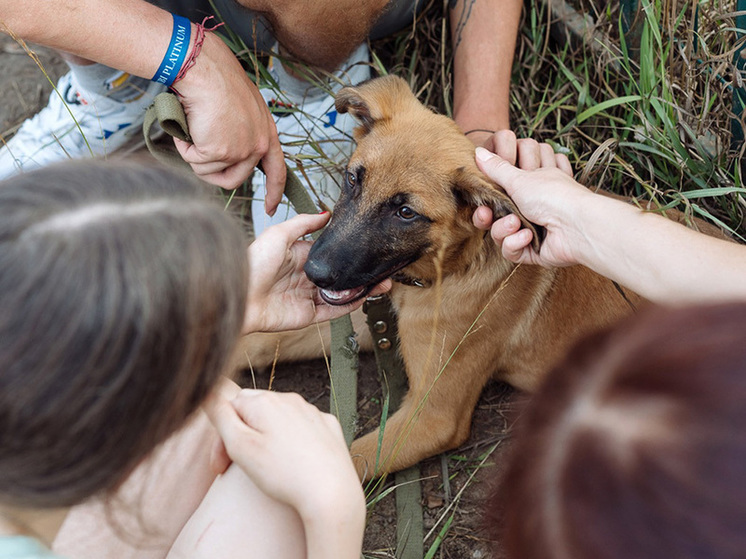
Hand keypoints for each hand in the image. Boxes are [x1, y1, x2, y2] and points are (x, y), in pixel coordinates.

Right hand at [172, 32, 285, 213]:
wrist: (205, 70)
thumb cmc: (218, 81)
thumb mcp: (242, 109)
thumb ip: (242, 131)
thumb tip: (227, 151)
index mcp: (268, 133)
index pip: (278, 171)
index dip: (274, 192)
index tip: (270, 208)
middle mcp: (258, 145)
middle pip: (235, 179)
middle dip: (212, 173)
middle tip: (197, 154)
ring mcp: (240, 151)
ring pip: (210, 172)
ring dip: (195, 154)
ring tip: (192, 127)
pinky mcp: (220, 152)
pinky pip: (195, 162)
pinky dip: (185, 147)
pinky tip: (186, 127)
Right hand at [204, 389, 365, 521]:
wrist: (331, 492)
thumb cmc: (282, 473)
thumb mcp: (240, 445)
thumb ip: (220, 415)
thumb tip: (207, 388)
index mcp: (265, 401)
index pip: (230, 407)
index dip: (221, 437)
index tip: (221, 466)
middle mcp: (290, 399)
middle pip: (254, 410)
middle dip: (242, 435)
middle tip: (237, 468)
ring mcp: (312, 412)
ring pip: (279, 418)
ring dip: (267, 437)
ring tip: (266, 466)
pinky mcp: (328, 427)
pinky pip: (303, 427)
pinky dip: (293, 441)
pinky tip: (293, 461)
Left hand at [243, 212, 391, 333]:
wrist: (241, 294)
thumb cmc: (253, 263)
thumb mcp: (278, 234)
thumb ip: (303, 224)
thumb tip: (325, 213)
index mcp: (300, 258)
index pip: (331, 255)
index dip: (348, 252)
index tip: (367, 246)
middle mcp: (306, 277)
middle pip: (340, 276)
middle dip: (361, 273)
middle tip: (381, 268)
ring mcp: (308, 297)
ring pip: (342, 294)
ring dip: (362, 289)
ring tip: (381, 283)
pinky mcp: (308, 315)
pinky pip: (334, 310)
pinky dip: (350, 305)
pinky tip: (364, 297)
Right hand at [471, 133, 594, 267]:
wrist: (576, 225)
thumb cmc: (553, 196)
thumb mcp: (519, 178)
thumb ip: (496, 168)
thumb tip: (477, 151)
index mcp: (529, 189)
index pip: (499, 196)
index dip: (486, 200)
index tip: (480, 199)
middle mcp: (530, 210)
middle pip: (496, 217)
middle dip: (490, 217)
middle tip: (487, 214)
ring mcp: (532, 231)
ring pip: (502, 235)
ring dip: (504, 230)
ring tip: (517, 223)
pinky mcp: (533, 251)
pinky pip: (512, 251)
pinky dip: (516, 243)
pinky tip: (528, 237)